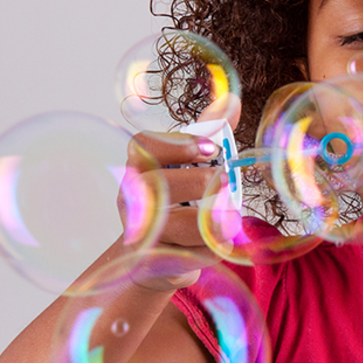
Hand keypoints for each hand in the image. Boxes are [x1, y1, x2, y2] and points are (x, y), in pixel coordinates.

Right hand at [118, 96, 241, 290]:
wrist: (160, 260)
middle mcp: (130, 198)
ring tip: (229, 217)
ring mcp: (138, 232)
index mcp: (138, 168)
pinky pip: (182, 255)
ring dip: (205, 221)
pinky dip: (206, 250)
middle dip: (194, 182)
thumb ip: (210, 134)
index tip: (212, 148)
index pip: (144, 145)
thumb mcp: (192, 167)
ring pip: (168, 225)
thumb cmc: (178, 205)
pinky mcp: (153, 263)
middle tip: (226, 181)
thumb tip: (231, 99)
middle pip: (153, 184)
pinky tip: (217, 243)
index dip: (178, 144)